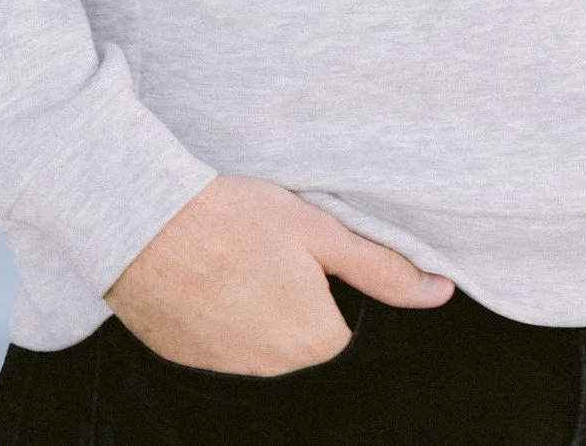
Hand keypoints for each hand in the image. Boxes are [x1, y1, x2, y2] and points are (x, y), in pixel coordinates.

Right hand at [106, 174, 454, 375]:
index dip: (333, 283)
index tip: (309, 251)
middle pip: (305, 334)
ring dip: (258, 306)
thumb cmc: (236, 217)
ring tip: (237, 256)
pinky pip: (222, 344)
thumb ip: (381, 266)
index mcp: (316, 339)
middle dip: (298, 296)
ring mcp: (228, 369)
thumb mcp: (319, 229)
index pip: (348, 325)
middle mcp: (274, 368)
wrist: (145, 222)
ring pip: (263, 339)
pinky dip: (221, 314)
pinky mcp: (189, 360)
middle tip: (271, 248)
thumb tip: (440, 292)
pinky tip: (209, 274)